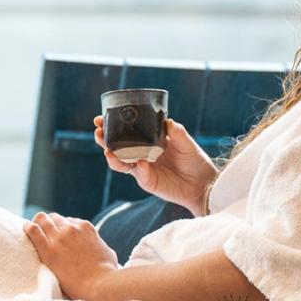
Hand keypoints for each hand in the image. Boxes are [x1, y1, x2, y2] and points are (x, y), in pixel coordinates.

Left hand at [23, 212, 117, 300]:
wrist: (99, 283)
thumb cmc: (106, 271)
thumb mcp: (107, 251)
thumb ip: (97, 244)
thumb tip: (96, 246)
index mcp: (85, 227)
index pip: (68, 220)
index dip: (62, 226)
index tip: (58, 232)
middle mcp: (72, 228)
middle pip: (55, 218)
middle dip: (49, 222)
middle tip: (43, 229)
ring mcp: (60, 238)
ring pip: (43, 220)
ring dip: (38, 222)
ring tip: (30, 225)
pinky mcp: (49, 251)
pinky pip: (34, 232)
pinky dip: (29, 228)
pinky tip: (25, 227)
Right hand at [93, 116, 217, 215]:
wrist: (202, 183)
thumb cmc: (194, 160)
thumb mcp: (186, 142)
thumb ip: (177, 132)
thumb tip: (167, 121)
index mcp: (147, 140)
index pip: (125, 132)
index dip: (112, 126)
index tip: (100, 118)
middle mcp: (141, 154)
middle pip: (116, 147)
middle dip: (104, 140)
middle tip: (97, 132)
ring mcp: (142, 168)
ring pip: (121, 163)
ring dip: (113, 156)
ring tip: (108, 151)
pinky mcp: (148, 181)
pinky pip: (140, 174)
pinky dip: (139, 168)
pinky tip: (141, 163)